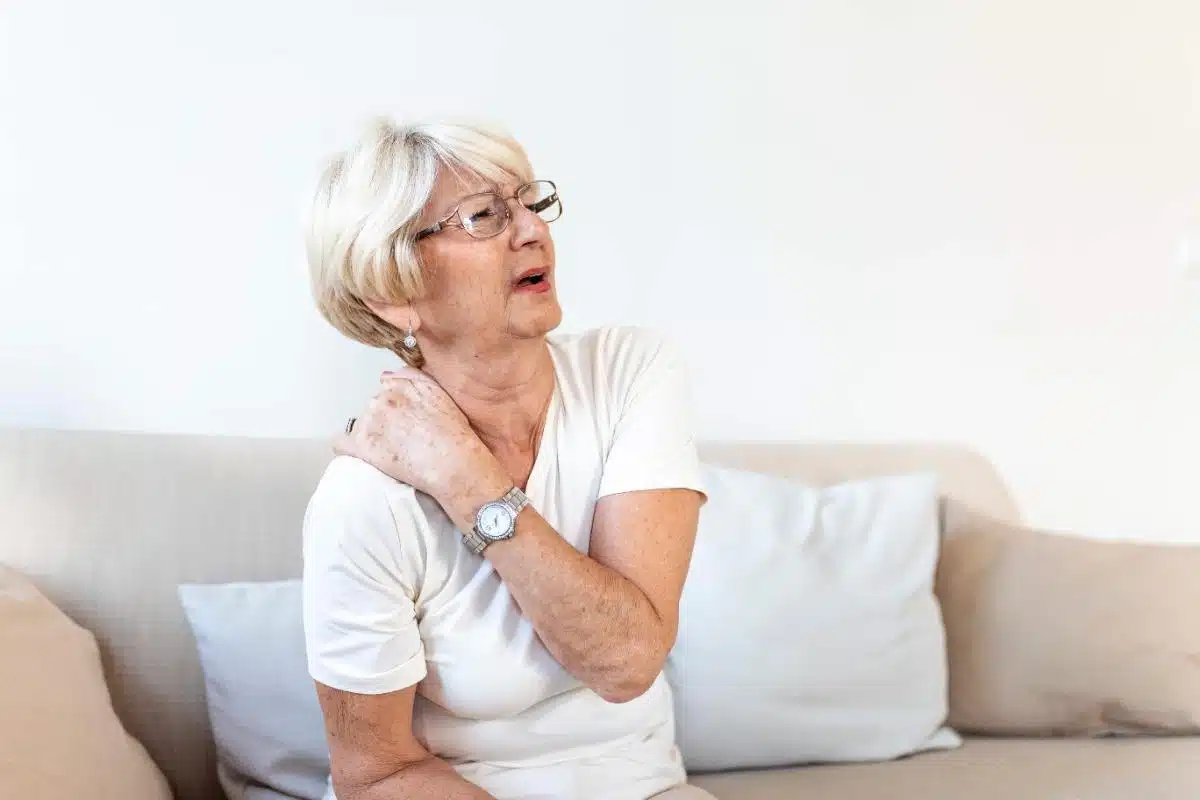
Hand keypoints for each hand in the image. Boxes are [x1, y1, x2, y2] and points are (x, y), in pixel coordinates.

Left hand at [335, 369, 499, 502]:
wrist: (452, 463)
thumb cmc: (455, 435)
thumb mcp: (442, 395)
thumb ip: (414, 378)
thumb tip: (388, 376)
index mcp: (403, 384)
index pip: (387, 387)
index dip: (396, 406)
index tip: (405, 421)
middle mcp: (383, 397)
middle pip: (375, 407)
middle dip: (385, 421)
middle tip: (403, 440)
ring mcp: (370, 420)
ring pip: (361, 424)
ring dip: (371, 436)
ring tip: (393, 452)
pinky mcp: (362, 444)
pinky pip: (341, 443)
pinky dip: (348, 448)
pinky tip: (362, 455)